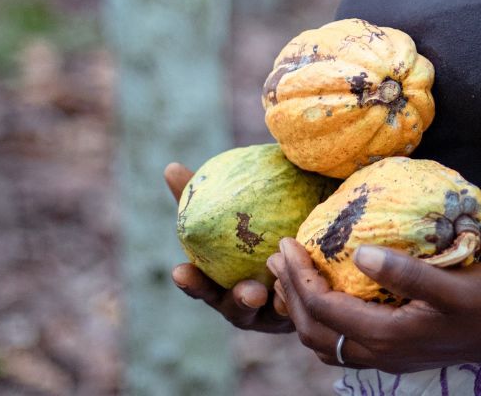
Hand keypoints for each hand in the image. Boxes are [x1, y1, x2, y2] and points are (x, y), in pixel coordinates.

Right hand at [163, 162, 294, 333]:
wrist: (308, 253)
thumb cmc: (258, 233)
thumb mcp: (235, 216)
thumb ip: (206, 199)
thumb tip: (171, 168)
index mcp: (223, 285)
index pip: (202, 286)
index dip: (191, 283)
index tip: (180, 272)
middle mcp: (247, 304)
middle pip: (236, 307)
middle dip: (238, 302)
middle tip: (248, 292)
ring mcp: (274, 313)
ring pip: (272, 313)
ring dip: (280, 303)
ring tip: (283, 291)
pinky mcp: (302, 311)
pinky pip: (304, 305)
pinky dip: (304, 295)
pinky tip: (309, 283)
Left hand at [268, 236, 480, 371]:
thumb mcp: (453, 283)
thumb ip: (406, 272)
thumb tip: (359, 255)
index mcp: (390, 336)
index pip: (324, 309)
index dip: (298, 277)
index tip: (286, 244)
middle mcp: (384, 354)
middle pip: (315, 332)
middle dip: (289, 295)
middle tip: (277, 258)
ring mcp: (392, 358)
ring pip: (327, 344)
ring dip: (302, 312)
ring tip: (292, 277)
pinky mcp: (401, 353)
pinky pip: (345, 345)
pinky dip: (324, 323)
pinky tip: (331, 298)